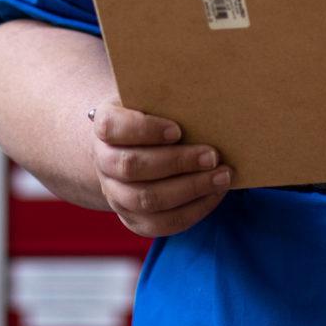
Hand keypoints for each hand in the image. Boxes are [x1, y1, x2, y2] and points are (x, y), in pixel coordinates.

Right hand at [85, 102, 232, 235]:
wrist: (135, 150)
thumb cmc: (154, 119)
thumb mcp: (154, 102)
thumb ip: (170, 102)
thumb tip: (207, 105)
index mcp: (105, 125)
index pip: (112, 127)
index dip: (144, 130)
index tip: (177, 130)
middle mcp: (103, 162)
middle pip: (132, 167)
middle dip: (177, 162)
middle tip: (212, 156)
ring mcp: (115, 194)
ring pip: (146, 200)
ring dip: (190, 189)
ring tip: (222, 177)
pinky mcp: (133, 220)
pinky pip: (161, 224)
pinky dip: (193, 210)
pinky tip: (214, 194)